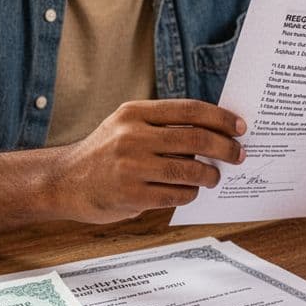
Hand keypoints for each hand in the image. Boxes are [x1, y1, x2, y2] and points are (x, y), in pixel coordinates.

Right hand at [51, 99, 244, 222]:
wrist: (65, 181)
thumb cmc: (105, 152)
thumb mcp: (126, 125)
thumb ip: (163, 124)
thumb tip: (214, 131)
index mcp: (135, 113)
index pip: (189, 110)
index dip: (220, 118)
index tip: (239, 127)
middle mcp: (132, 136)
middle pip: (196, 140)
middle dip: (225, 148)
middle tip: (238, 155)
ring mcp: (131, 167)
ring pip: (189, 171)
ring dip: (210, 176)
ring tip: (214, 177)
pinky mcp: (131, 195)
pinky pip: (176, 195)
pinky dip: (190, 194)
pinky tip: (190, 191)